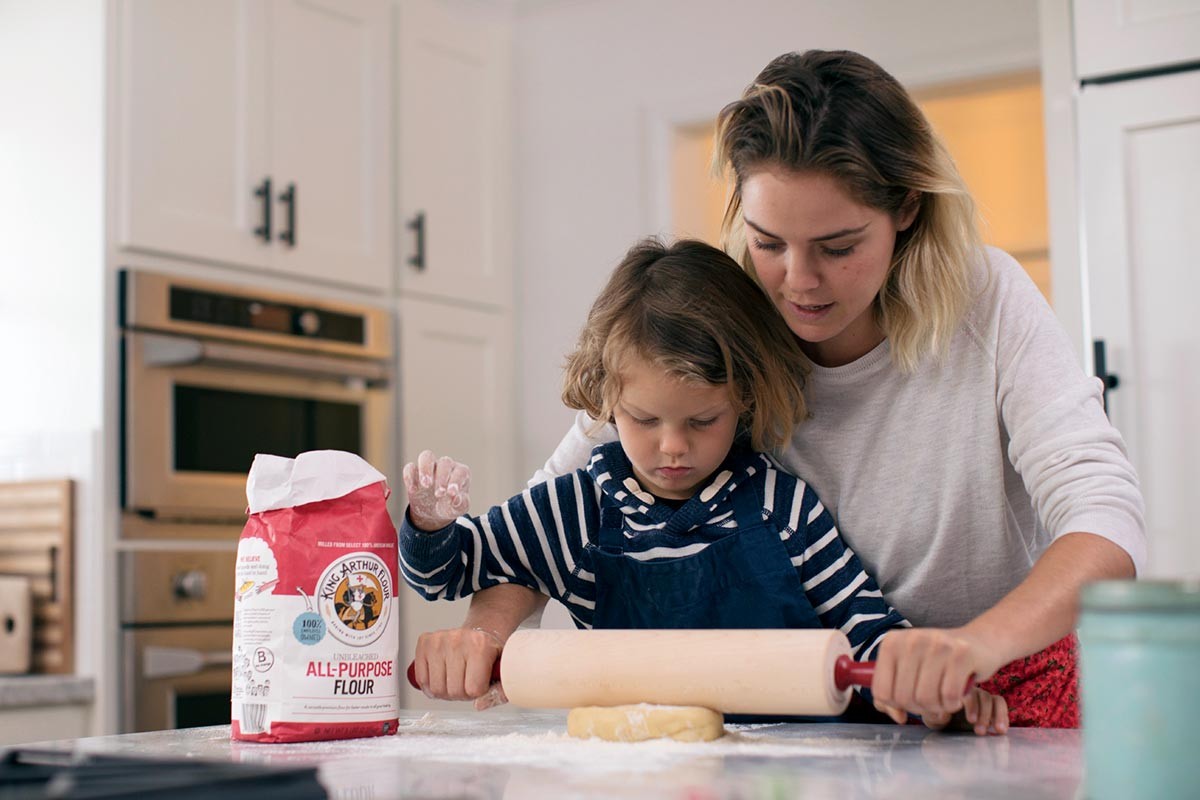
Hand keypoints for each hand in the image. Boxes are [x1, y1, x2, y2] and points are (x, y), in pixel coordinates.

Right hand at [403, 450, 470, 530]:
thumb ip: (461, 504)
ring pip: (426, 456)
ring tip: (425, 484)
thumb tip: (456, 499)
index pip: (461, 471)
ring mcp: (429, 467)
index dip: (457, 481)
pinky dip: (410, 477)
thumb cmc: (449, 506)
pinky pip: (410, 468)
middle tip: (438, 494)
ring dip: (425, 469)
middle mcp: (446, 466)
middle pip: (445, 462)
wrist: (433, 512)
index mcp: (460, 473)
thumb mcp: (458, 509)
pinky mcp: (414, 473)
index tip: (451, 494)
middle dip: (442, 477)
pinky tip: (413, 490)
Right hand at [411, 626, 507, 710]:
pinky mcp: (425, 642)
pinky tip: (441, 677)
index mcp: (481, 646)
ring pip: (436, 688)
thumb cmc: (492, 651)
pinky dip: (430, 685)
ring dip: (446, 691)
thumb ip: (501, 691)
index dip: (478, 692)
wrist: (483, 630)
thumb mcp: (505, 669)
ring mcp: (439, 640)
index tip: (481, 683)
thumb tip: (478, 705)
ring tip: (455, 679)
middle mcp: (458, 640)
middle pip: (453, 691)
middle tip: (467, 682)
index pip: (473, 689)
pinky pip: (421, 678)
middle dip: (462, 694)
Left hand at [871, 627, 1005, 720]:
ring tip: (944, 696)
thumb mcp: (910, 670)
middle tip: (932, 700)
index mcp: (892, 642)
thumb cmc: (940, 661)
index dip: (896, 705)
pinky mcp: (961, 654)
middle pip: (903, 698)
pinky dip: (953, 704)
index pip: (881, 690)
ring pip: (926, 699)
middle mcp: (911, 639)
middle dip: (919, 708)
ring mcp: (937, 644)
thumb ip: (894, 695)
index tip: (910, 700)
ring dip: (938, 708)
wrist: (980, 641)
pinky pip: (949, 696)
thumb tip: (898, 716)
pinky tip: (958, 695)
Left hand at [921, 687, 1008, 735]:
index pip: (966, 692)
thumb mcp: (931, 718)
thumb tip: (944, 714)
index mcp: (954, 690)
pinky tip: (1001, 728)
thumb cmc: (936, 717)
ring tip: (996, 730)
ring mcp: (980, 696)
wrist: (946, 723)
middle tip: (980, 731)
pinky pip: (999, 704)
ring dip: (995, 715)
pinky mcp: (990, 704)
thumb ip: (934, 716)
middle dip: (984, 714)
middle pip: (982, 695)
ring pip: (992, 699)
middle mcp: (969, 690)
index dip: (971, 705)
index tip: (971, 720)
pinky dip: (1003, 715)